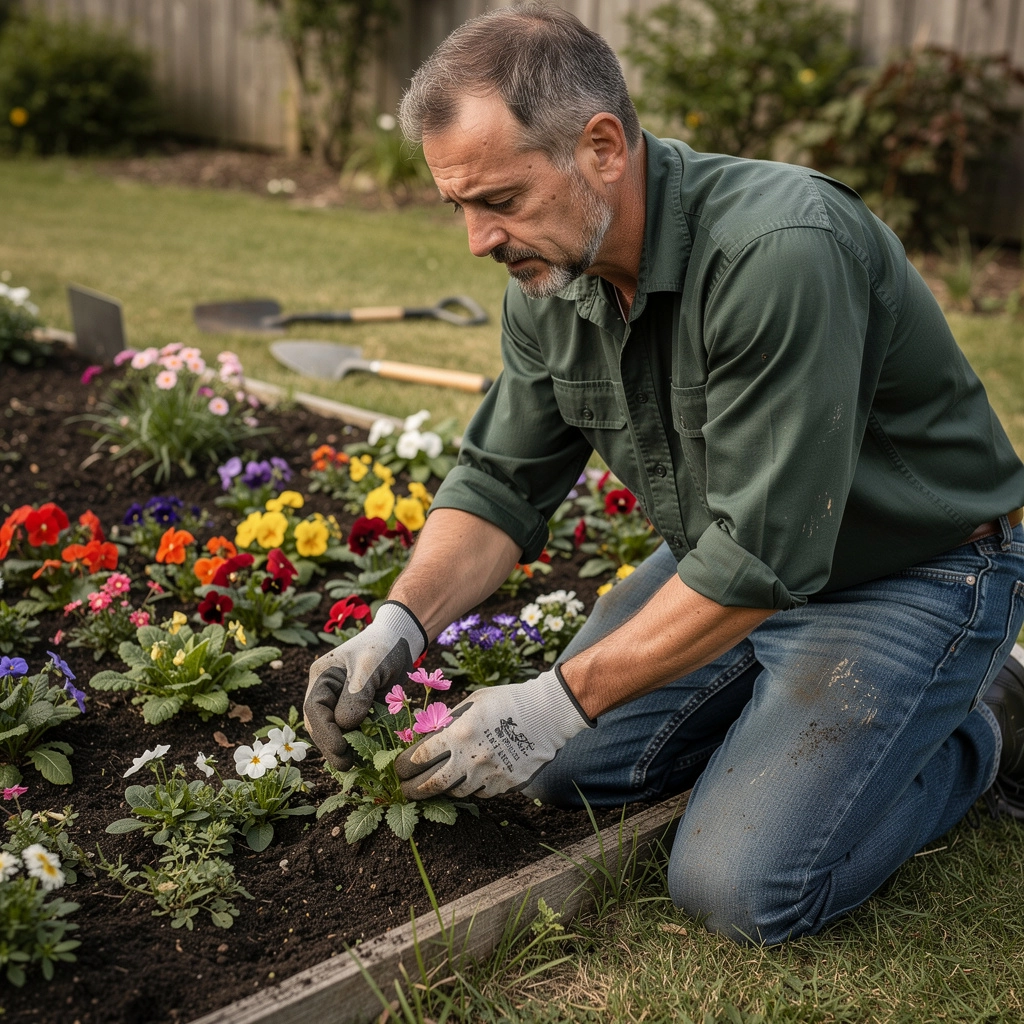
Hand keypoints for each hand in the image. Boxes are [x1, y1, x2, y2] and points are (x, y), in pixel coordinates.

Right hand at [304, 601, 425, 769]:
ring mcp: (338, 702)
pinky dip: (356, 743)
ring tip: (356, 764)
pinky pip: (350, 731)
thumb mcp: (369, 666)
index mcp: (321, 677)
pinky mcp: (355, 710)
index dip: (325, 732)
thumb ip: (357, 695)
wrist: (401, 640)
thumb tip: (345, 726)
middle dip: (331, 746)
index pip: (315, 710)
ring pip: (333, 731)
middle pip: (319, 725)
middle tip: (347, 765)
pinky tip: (366, 755)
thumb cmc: (383, 647)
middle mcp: (325, 691)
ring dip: (343, 748)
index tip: (341, 749)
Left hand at [394, 668, 594, 798]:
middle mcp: (470, 758)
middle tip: (404, 790)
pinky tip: (470, 777)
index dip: (404, 766)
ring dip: (443, 789)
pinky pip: (480, 793)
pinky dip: (472, 787)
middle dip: (412, 790)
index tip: (398, 769)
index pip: (419, 757)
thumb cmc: (507, 701)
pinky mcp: (505, 785)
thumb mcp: (473, 703)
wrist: (547, 714)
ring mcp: (489, 775)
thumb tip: (427, 737)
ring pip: (455, 793)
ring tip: (437, 782)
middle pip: (431, 784)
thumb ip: (449, 722)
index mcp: (458, 734)